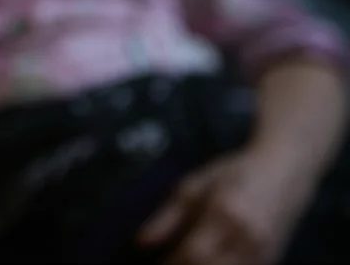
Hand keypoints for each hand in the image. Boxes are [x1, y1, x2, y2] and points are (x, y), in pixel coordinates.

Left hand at [138, 146, 316, 264]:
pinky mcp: (272, 260)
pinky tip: (207, 262)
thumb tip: (141, 243)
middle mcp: (247, 237)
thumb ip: (167, 216)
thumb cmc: (234, 173)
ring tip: (183, 262)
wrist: (285, 171)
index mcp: (224, 213)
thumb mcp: (194, 185)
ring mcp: (264, 252)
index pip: (192, 253)